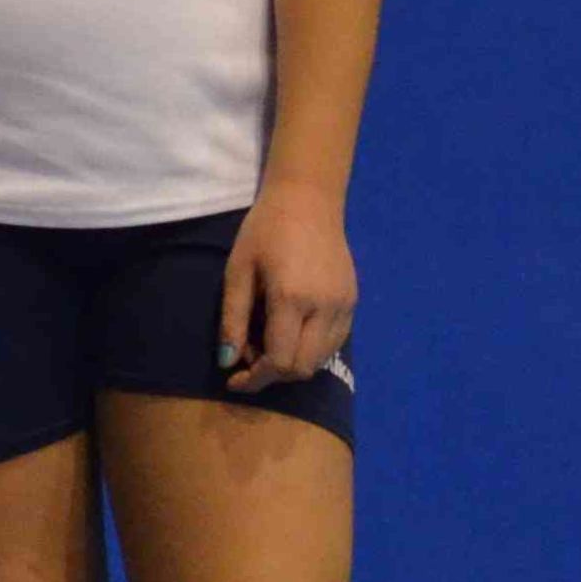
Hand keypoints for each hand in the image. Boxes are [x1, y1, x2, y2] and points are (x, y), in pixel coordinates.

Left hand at [220, 183, 355, 389]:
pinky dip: (310, 350)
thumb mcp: (238, 272)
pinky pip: (333, 343)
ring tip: (266, 343)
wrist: (309, 201)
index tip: (234, 380)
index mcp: (293, 298)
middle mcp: (326, 307)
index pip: (280, 361)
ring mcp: (345, 306)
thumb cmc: (264, 231)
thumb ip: (233, 319)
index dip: (256, 380)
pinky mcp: (353, 302)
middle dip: (272, 376)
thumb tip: (227, 362)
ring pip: (321, 360)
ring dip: (291, 364)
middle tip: (248, 360)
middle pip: (303, 368)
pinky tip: (290, 333)